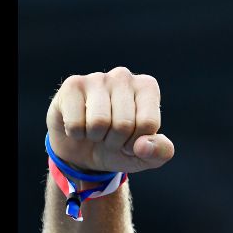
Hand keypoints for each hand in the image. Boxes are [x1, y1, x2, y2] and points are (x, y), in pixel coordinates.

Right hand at [46, 66, 173, 172]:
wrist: (85, 150)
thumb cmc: (122, 148)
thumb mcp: (149, 156)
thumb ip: (160, 152)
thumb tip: (143, 146)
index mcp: (147, 87)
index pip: (148, 123)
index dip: (137, 143)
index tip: (132, 140)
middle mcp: (123, 76)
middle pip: (124, 124)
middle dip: (117, 141)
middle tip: (111, 136)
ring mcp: (96, 78)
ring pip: (99, 122)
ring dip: (97, 137)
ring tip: (97, 131)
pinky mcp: (72, 86)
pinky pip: (76, 124)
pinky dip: (77, 134)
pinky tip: (80, 125)